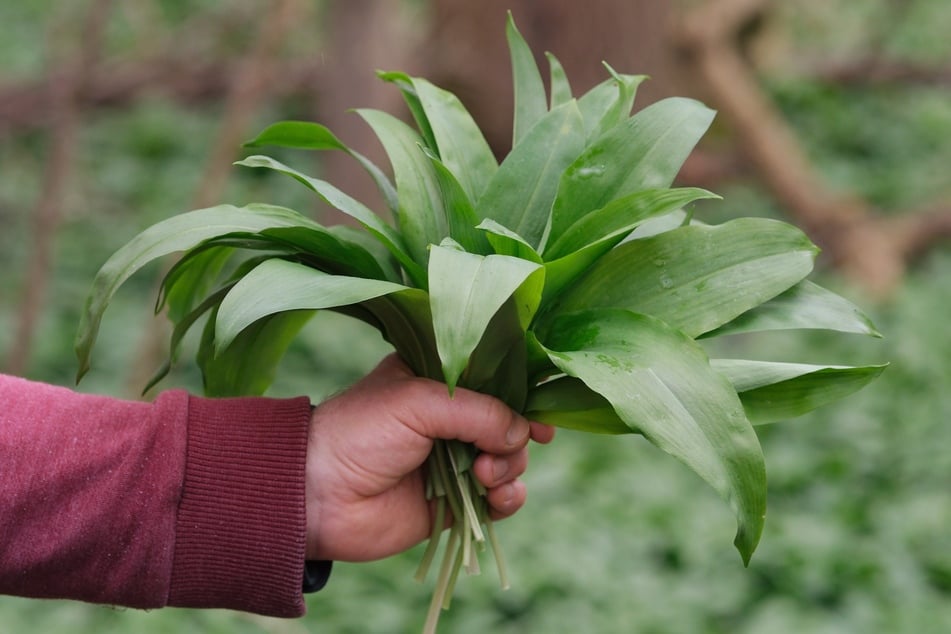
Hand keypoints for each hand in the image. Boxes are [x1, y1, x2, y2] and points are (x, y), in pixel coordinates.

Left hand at [304, 354, 553, 561]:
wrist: (317, 496)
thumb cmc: (360, 432)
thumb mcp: (419, 402)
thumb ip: (477, 412)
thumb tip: (524, 431)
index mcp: (438, 380)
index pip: (495, 381)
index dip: (523, 397)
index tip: (543, 417)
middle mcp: (449, 418)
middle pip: (509, 423)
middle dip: (513, 439)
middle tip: (492, 453)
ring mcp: (453, 460)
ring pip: (509, 460)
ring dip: (509, 469)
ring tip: (482, 477)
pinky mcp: (454, 502)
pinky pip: (499, 500)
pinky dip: (508, 499)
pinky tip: (498, 498)